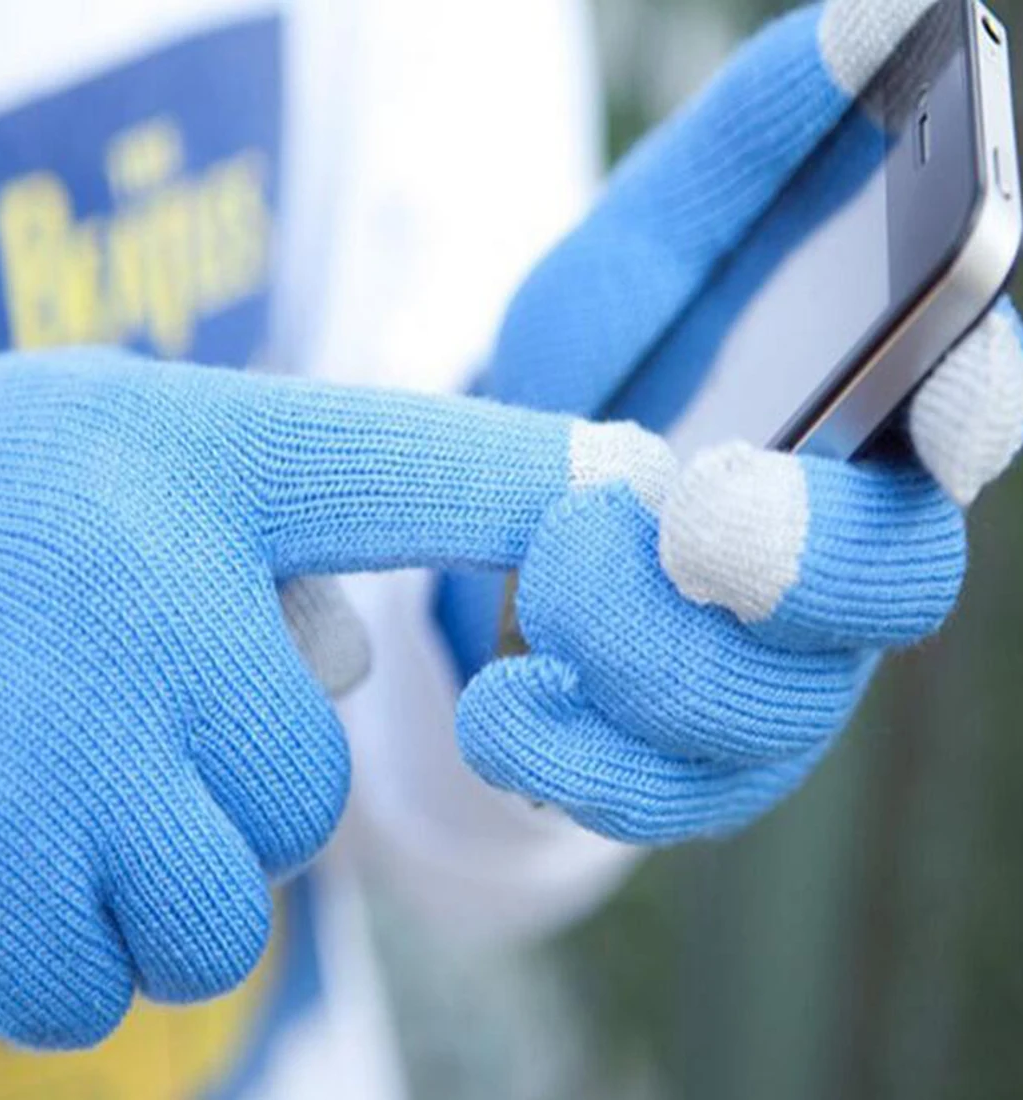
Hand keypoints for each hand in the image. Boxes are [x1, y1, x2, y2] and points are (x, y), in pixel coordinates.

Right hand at [0, 349, 594, 1048]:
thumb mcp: (135, 460)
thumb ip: (287, 525)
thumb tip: (390, 630)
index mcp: (204, 471)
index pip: (416, 468)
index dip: (528, 484)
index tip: (625, 483)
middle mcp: (153, 601)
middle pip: (302, 800)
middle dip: (243, 801)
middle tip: (145, 737)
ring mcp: (55, 747)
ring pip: (210, 916)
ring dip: (163, 890)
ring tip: (72, 800)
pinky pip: (84, 989)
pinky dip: (65, 956)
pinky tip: (7, 860)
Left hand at [449, 0, 1022, 839]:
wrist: (506, 520)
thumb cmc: (593, 378)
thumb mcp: (637, 255)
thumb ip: (745, 156)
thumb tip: (869, 13)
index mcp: (861, 438)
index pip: (962, 424)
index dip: (977, 403)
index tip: (955, 373)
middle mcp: (845, 571)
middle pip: (891, 592)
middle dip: (791, 558)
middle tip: (689, 504)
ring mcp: (778, 682)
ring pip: (764, 710)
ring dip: (645, 649)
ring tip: (543, 579)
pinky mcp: (692, 766)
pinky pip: (661, 800)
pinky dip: (575, 760)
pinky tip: (506, 706)